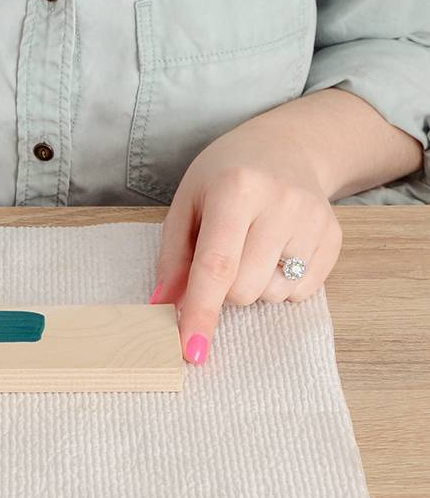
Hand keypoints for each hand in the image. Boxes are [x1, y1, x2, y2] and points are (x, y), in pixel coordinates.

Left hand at [151, 123, 341, 364]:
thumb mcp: (186, 204)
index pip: (216, 266)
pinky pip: (301, 293)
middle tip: (223, 256)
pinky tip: (275, 252)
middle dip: (223, 289)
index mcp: (236, 189)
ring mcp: (314, 221)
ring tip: (252, 247)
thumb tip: (162, 307)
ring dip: (253, 286)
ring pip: (272, 295)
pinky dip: (280, 285)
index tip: (191, 350)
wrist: (286, 147)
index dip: (201, 312)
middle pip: (243, 289)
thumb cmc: (223, 177)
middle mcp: (281, 204)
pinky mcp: (335, 237)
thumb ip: (173, 257)